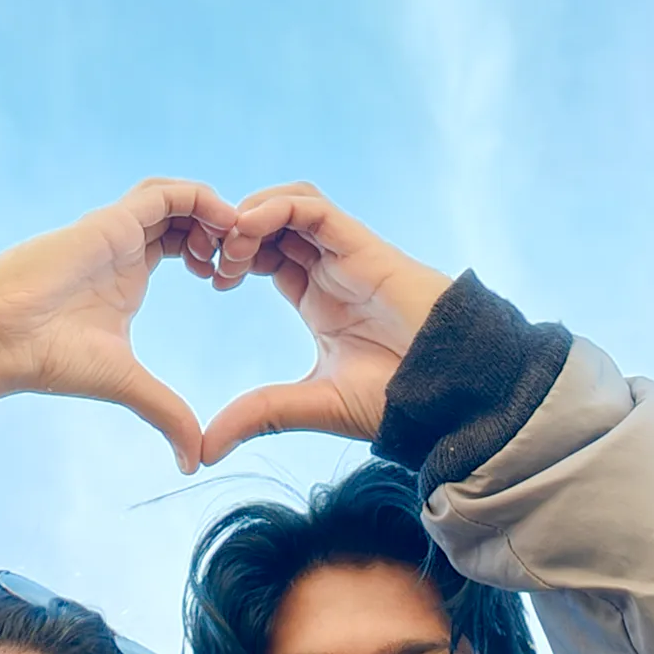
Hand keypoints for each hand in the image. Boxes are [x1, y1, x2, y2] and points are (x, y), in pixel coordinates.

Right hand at [0, 178, 236, 469]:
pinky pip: (163, 194)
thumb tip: (193, 462)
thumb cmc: (47, 359)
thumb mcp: (125, 383)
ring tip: (234, 245)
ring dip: (213, 212)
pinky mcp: (109, 221)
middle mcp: (124, 246)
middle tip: (240, 262)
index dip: (216, 252)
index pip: (183, 242)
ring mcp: (116, 229)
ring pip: (176, 197)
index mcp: (130, 274)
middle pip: (185, 214)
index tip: (233, 282)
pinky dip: (199, 199)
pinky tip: (222, 226)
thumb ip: (165, 412)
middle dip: (221, 230)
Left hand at [200, 183, 450, 463]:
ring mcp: (346, 254)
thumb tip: (206, 449)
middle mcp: (331, 269)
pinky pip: (312, 206)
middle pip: (274, 223)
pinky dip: (275, 207)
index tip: (212, 278)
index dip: (234, 255)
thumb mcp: (310, 405)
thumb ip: (260, 415)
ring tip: (230, 246)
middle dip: (236, 231)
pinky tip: (248, 231)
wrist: (447, 394)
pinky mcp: (362, 245)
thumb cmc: (394, 399)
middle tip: (212, 259)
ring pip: (291, 204)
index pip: (267, 254)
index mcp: (318, 298)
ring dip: (252, 213)